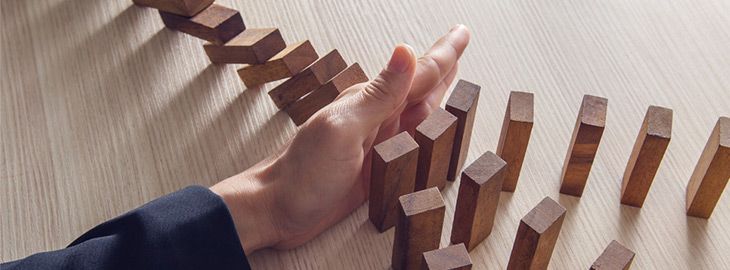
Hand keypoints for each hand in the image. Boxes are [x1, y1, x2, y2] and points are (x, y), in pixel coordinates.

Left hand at [211, 25, 470, 253]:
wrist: (275, 211)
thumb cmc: (303, 174)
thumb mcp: (343, 130)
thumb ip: (378, 96)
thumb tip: (406, 51)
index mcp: (371, 105)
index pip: (418, 73)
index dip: (444, 54)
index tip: (462, 33)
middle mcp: (377, 120)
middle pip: (423, 90)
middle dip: (445, 68)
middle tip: (462, 46)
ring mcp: (376, 144)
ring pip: (419, 115)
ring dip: (440, 97)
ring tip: (455, 80)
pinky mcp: (374, 169)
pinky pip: (410, 145)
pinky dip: (426, 135)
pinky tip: (429, 133)